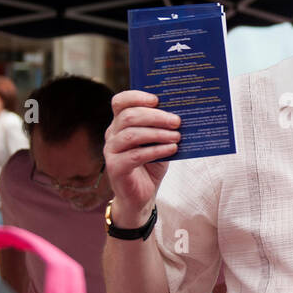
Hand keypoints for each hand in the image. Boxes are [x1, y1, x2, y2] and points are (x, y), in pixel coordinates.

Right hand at [103, 91, 180, 225]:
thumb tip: (181, 114)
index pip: (120, 102)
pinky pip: (135, 155)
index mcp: (120, 123)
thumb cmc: (151, 164)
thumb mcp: (158, 142)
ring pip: (131, 134)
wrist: (142, 196)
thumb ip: (162, 128)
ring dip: (157, 133)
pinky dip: (156, 150)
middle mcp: (112, 134)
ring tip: (176, 136)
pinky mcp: (115, 167)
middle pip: (128, 116)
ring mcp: (111, 151)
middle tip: (177, 121)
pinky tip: (171, 149)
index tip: (157, 99)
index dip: (136, 97)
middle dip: (155, 116)